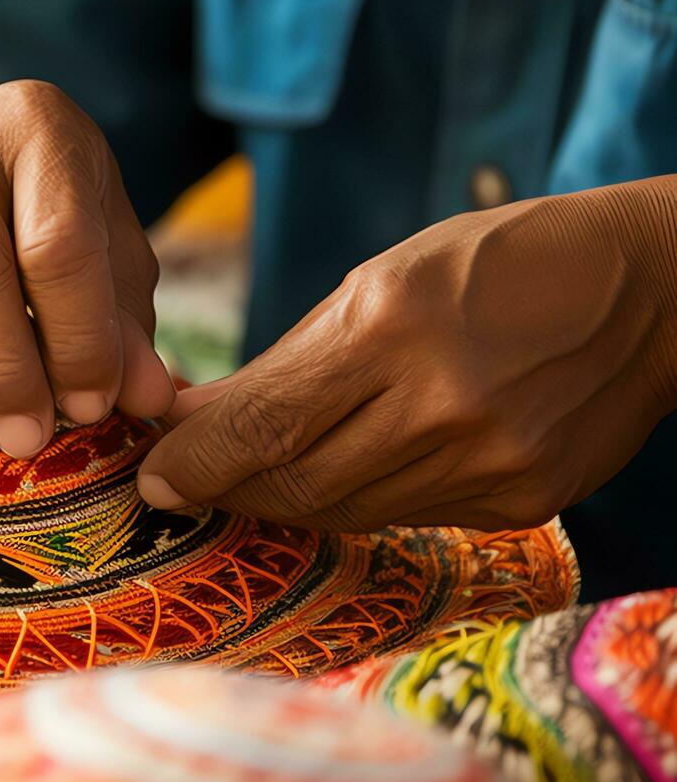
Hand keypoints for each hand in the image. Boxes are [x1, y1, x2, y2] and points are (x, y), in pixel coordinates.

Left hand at [138, 177, 676, 531]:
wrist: (654, 292)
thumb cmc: (499, 264)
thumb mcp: (384, 278)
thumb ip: (291, 358)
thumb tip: (197, 416)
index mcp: (397, 327)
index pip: (267, 423)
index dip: (199, 460)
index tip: (154, 476)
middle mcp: (444, 406)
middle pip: (298, 482)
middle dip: (228, 487)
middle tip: (184, 482)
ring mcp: (490, 465)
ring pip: (346, 512)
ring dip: (284, 499)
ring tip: (248, 477)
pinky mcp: (521, 504)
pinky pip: (406, 517)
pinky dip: (356, 502)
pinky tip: (337, 476)